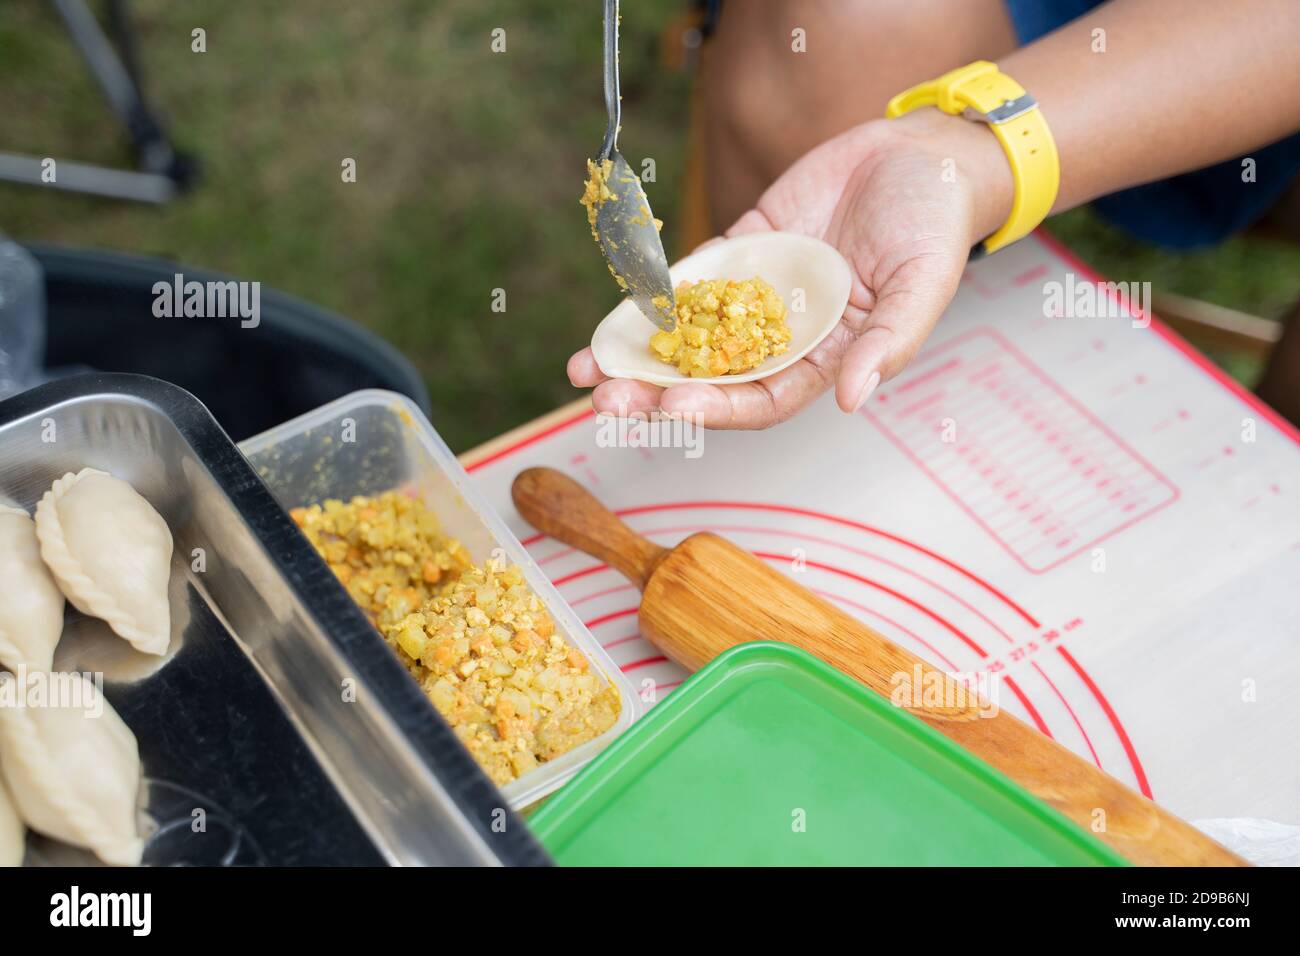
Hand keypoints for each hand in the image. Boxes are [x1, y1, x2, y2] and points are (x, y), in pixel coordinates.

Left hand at [568, 109, 1013, 427]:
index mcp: (825, 359)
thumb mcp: (923, 286)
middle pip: (709, 378)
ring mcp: (755, 295)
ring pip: (687, 335)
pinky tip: (611, 314)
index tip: (677, 407)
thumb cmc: (933, 226)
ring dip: (637, 355)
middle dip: (657, 393)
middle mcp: (780, 336)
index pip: (763, 399)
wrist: (919, 155)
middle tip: (606, 401)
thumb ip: (889, 345)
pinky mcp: (740, 249)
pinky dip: (649, 297)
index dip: (720, 408)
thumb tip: (853, 400)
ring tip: (584, 370)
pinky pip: (688, 279)